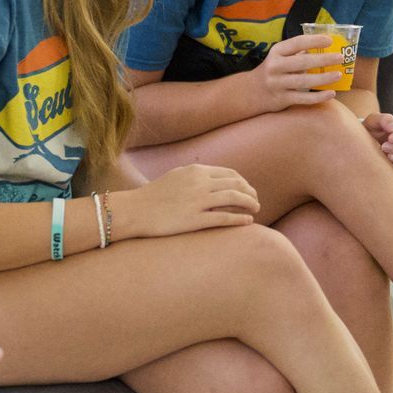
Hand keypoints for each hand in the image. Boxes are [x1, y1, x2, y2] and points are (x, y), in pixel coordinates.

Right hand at [117, 164, 257, 238]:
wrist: (135, 210)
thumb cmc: (154, 195)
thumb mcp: (176, 176)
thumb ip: (195, 176)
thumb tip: (212, 179)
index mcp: (196, 171)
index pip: (229, 173)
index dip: (243, 182)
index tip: (248, 190)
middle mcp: (200, 183)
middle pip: (235, 184)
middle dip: (250, 192)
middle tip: (256, 201)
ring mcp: (198, 201)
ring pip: (234, 198)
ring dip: (249, 204)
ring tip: (256, 210)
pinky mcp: (195, 219)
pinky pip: (224, 217)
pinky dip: (239, 219)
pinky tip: (248, 222)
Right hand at [255, 34, 348, 110]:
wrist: (251, 92)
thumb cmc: (273, 71)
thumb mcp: (279, 57)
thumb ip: (297, 52)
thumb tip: (324, 45)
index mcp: (277, 52)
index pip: (297, 42)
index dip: (314, 40)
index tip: (330, 40)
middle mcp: (275, 66)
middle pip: (303, 62)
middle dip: (323, 59)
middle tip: (340, 57)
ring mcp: (277, 84)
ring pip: (304, 81)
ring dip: (323, 78)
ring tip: (338, 74)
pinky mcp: (281, 99)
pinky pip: (303, 98)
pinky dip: (318, 96)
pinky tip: (331, 93)